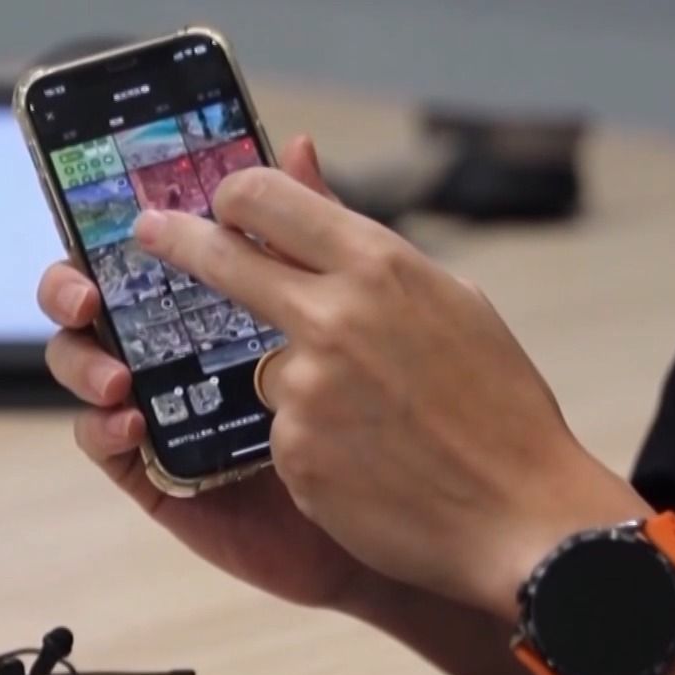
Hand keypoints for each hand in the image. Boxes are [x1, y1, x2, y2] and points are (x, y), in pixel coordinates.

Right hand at [37, 136, 383, 609]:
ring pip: (87, 366)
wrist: (428, 508)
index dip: (120, 229)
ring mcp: (166, 404)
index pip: (147, 247)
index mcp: (216, 294)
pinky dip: (101, 428)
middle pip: (96, 299)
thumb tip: (298, 146)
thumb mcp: (358, 309)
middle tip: (88, 297)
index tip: (130, 222)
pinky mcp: (161, 470)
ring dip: (84, 362)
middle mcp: (179, 343)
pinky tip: (130, 423)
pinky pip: (105, 446)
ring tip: (118, 377)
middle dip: (71, 287)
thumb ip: (318, 230)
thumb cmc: (391, 407)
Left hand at [128, 164, 648, 619]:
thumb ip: (358, 236)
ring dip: (305, 391)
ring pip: (267, 370)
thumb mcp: (448, 300)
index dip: (231, 195)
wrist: (525, 520)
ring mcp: (307, 388)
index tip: (214, 202)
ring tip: (384, 425)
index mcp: (381, 266)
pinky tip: (374, 466)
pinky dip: (318, 448)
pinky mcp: (294, 453)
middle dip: (177, 242)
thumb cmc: (499, 407)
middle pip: (222, 261)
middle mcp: (334, 317)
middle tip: (150, 233)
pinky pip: (284, 436)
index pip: (268, 198)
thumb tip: (297, 154)